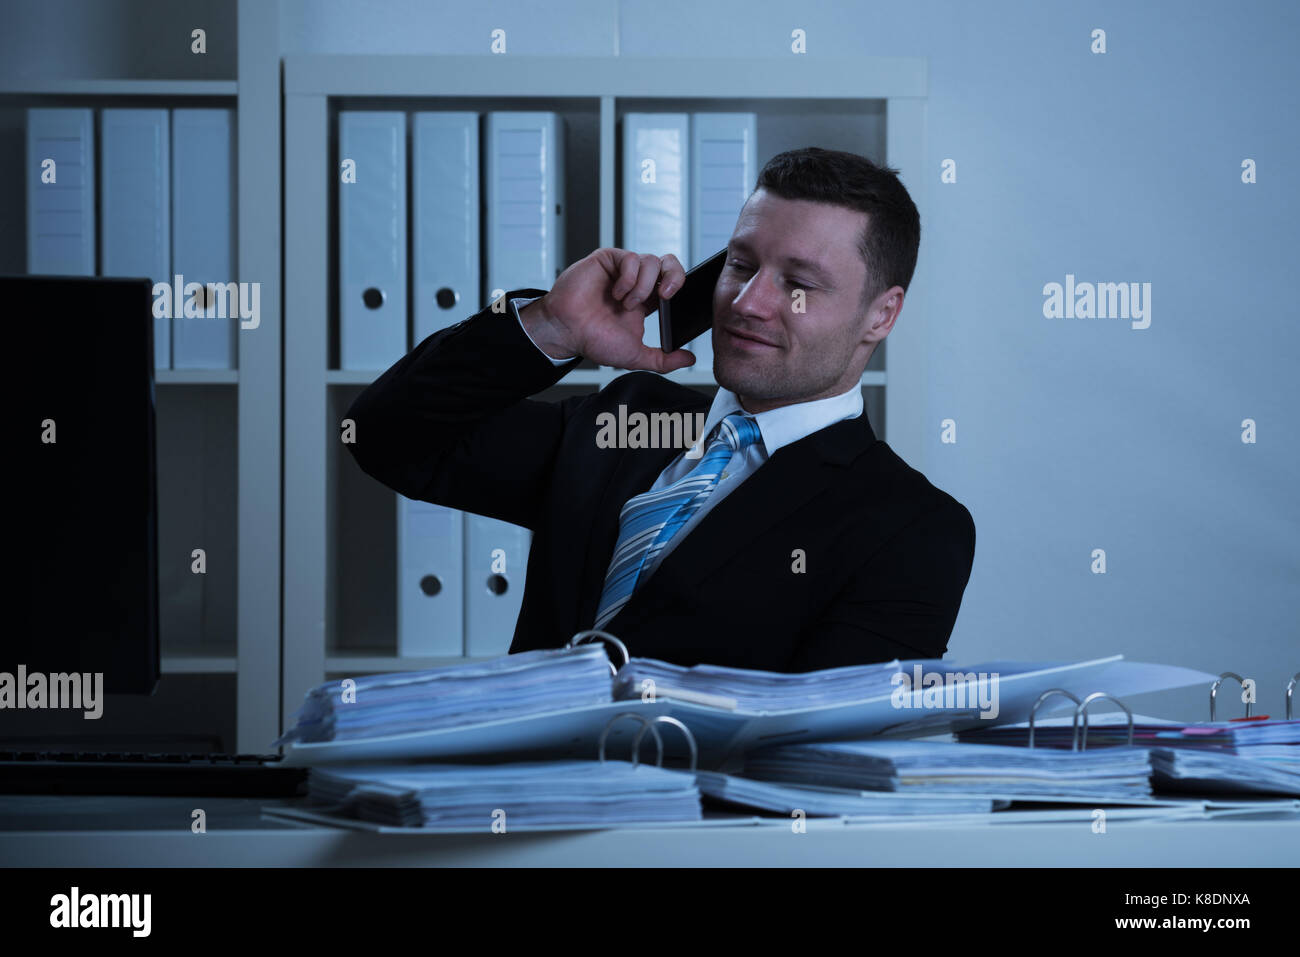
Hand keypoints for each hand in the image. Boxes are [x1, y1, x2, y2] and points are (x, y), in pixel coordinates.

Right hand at [519, 248, 695, 372]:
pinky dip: (628, 278)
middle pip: (669, 263)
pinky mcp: (609, 259)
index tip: (672, 304)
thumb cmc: (593, 340)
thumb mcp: (635, 355)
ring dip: (642, 287)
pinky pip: (632, 258)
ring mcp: (623, 269)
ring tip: (625, 304)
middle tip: (665, 295)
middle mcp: (637, 282)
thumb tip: (689, 359)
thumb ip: (664, 360)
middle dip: (674, 276)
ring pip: (651, 262)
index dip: (679, 288)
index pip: (674, 283)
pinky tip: (616, 293)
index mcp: (647, 301)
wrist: (566, 332)